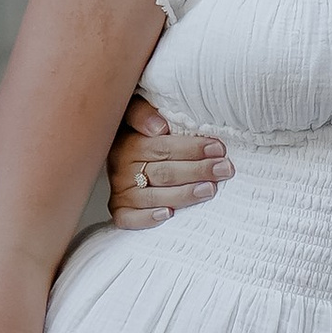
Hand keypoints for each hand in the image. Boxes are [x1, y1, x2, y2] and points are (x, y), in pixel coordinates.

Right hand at [106, 94, 229, 227]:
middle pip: (164, 172)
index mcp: (127, 143)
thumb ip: (142, 113)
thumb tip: (159, 127)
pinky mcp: (119, 212)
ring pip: (154, 196)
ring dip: (184, 194)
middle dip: (198, 171)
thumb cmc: (135, 133)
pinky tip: (168, 215)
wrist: (107, 156)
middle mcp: (121, 169)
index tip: (218, 148)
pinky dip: (148, 218)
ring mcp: (120, 192)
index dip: (192, 148)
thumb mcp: (134, 113)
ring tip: (210, 189)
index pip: (163, 147)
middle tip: (224, 169)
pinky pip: (129, 219)